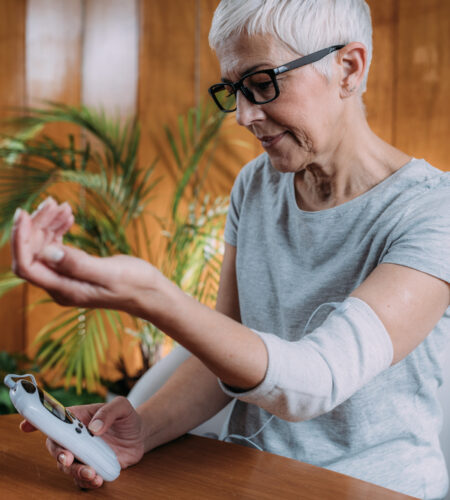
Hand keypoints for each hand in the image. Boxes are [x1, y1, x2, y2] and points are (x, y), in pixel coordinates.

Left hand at [11, 198, 160, 314]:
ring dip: (48, 225)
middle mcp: (60, 286)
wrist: (150, 293)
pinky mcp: (74, 270)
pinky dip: (58, 230)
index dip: (20, 239)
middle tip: (53, 202)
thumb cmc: (135, 284)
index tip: (24, 213)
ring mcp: (65, 278)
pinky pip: (56, 248)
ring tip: (63, 206)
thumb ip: (78, 264)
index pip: (26, 265)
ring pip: (43, 248)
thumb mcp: (110, 273)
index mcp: (65, 289)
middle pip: (33, 253)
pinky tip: (68, 217)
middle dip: (37, 225)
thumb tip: (47, 252)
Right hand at [20, 396, 144, 488]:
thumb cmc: (126, 417)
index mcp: (78, 419)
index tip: (25, 427)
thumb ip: (109, 412)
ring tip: (91, 473)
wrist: (140, 436)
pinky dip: (87, 481)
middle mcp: (76, 438)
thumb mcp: (122, 406)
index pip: (55, 420)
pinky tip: (97, 479)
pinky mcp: (91, 468)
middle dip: (59, 454)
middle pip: (57, 447)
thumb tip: (94, 427)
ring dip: (75, 471)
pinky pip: (82, 479)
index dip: (38, 423)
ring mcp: (83, 454)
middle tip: (68, 458)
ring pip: (68, 466)